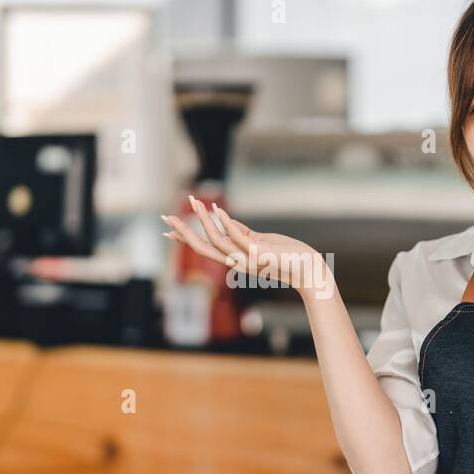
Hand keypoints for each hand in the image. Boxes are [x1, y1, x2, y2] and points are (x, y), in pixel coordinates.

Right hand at [161, 195, 333, 298]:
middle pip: (202, 247)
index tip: (168, 231)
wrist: (309, 270)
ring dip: (203, 220)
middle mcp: (237, 261)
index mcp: (236, 258)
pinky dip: (226, 223)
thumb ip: (243, 233)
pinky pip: (238, 237)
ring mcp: (247, 259)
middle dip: (184, 233)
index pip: (205, 248)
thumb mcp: (261, 241)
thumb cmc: (288, 256)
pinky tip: (217, 209)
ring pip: (217, 240)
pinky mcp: (259, 253)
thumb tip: (227, 220)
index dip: (186, 239)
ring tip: (193, 202)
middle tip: (165, 218)